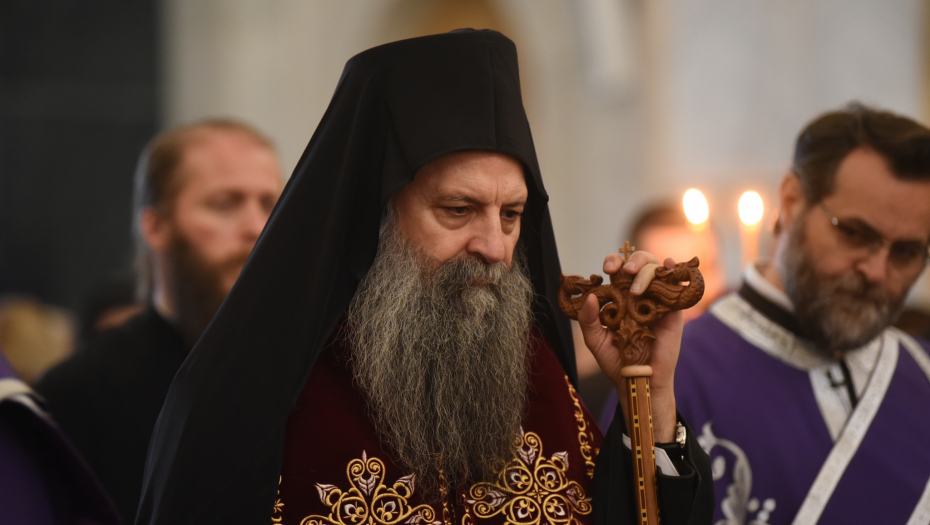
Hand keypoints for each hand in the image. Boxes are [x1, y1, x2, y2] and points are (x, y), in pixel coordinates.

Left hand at [576, 251, 681, 441]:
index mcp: (620, 297)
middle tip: (624, 272)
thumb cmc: (616, 361)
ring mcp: (657, 301)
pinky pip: (677, 285)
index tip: (605, 270)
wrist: (638, 381)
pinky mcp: (674, 311)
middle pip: (640, 264)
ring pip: (657, 270)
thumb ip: (588, 319)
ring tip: (637, 289)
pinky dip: (675, 271)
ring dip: (647, 271)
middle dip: (632, 261)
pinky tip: (670, 266)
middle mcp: (639, 295)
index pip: (618, 270)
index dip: (614, 262)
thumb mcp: (595, 340)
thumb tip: (590, 296)